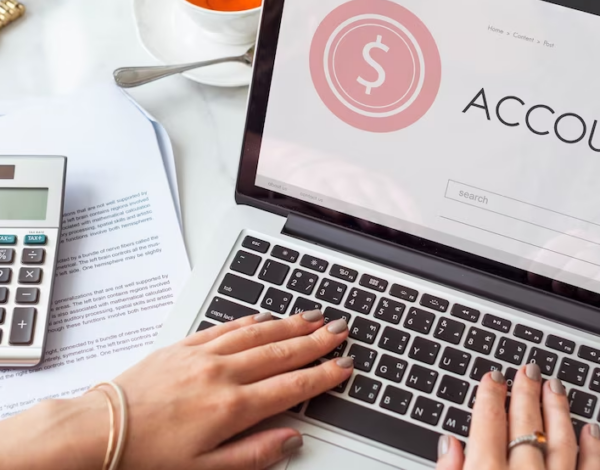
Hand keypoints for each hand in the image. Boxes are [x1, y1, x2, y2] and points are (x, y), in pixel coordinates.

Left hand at [111, 309, 351, 468]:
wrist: (98, 431)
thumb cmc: (147, 457)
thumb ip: (254, 454)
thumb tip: (290, 439)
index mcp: (230, 407)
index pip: (291, 386)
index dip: (322, 375)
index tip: (343, 365)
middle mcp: (221, 374)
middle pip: (280, 352)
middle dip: (315, 340)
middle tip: (339, 329)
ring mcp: (203, 355)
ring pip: (257, 333)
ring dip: (289, 324)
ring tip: (313, 316)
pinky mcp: (184, 346)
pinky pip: (225, 327)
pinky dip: (250, 320)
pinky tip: (264, 316)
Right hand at [436, 363, 599, 469]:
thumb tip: (449, 444)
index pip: (487, 423)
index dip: (489, 395)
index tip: (491, 377)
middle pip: (524, 425)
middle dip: (525, 393)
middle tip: (528, 370)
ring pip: (561, 442)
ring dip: (557, 411)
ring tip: (554, 386)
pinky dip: (594, 450)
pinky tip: (591, 429)